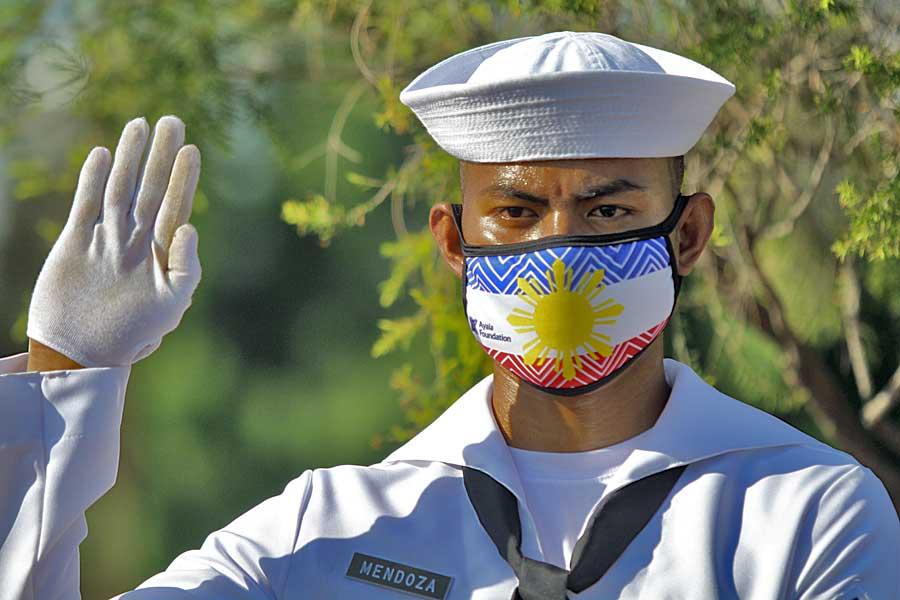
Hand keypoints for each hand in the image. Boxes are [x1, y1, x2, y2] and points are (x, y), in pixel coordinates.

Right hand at [26, 115, 201, 367]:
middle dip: (160, 156)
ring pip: (120, 189)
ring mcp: (106, 239)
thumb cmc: (134, 333)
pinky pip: (86, 203)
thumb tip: (190, 227)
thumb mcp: (172, 304)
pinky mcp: (75, 242)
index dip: (183, 178)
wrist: (82, 351)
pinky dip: (92, 179)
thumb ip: (187, 266)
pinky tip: (102, 154)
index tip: (191, 149)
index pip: (176, 207)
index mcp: (162, 254)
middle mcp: (136, 240)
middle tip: (172, 120)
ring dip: (129, 158)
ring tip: (139, 124)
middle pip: (150, 188)